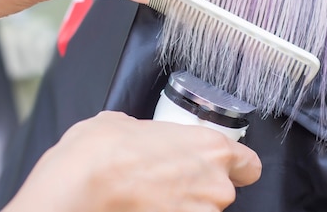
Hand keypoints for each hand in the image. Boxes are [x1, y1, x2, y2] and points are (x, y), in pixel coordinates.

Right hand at [2, 111, 261, 211]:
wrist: (77, 188)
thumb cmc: (100, 153)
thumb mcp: (122, 123)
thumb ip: (147, 131)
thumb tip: (138, 135)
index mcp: (210, 148)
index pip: (249, 166)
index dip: (233, 167)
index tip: (215, 168)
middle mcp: (214, 186)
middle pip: (220, 193)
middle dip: (196, 190)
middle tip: (163, 183)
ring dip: (180, 207)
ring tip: (146, 200)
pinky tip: (141, 209)